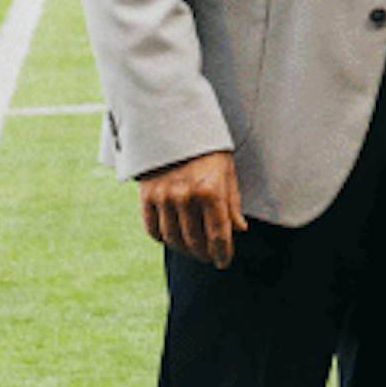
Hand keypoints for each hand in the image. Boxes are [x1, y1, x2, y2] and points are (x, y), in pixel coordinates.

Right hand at [139, 150, 242, 267]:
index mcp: (211, 191)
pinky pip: (153, 228)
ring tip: (193, 250)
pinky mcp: (146, 195)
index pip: (218, 235)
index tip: (224, 262)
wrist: (172, 124)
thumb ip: (232, 203)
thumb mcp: (227, 171)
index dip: (222, 253)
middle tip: (210, 257)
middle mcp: (185, 196)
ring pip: (173, 238)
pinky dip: (163, 238)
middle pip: (195, 241)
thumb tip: (239, 229)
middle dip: (205, 254)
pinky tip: (173, 239)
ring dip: (185, 250)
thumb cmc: (207, 148)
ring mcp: (163, 197)